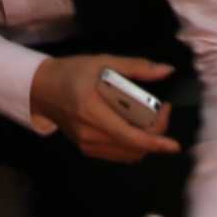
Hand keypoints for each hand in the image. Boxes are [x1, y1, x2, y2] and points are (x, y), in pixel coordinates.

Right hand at [31, 54, 180, 163]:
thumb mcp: (103, 62)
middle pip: (133, 148)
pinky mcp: (86, 149)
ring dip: (145, 142)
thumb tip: (167, 71)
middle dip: (155, 136)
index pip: (128, 135)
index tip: (173, 141)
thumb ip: (136, 67)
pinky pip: (118, 155)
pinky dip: (133, 146)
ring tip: (150, 119)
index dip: (154, 143)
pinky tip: (135, 128)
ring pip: (128, 155)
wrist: (42, 89)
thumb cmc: (73, 72)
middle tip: (161, 111)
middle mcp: (89, 133)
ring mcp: (87, 144)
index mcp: (91, 109)